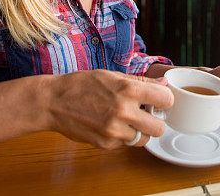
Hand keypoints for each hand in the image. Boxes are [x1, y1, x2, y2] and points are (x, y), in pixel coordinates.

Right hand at [42, 69, 173, 147]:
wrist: (53, 102)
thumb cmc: (82, 84)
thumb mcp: (113, 75)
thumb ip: (141, 82)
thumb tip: (164, 85)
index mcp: (127, 90)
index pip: (166, 100)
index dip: (164, 100)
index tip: (158, 100)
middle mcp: (123, 111)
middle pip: (159, 128)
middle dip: (155, 121)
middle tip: (145, 114)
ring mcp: (114, 130)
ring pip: (143, 139)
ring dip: (140, 131)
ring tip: (127, 119)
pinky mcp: (105, 144)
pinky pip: (125, 144)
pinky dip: (123, 136)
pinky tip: (111, 124)